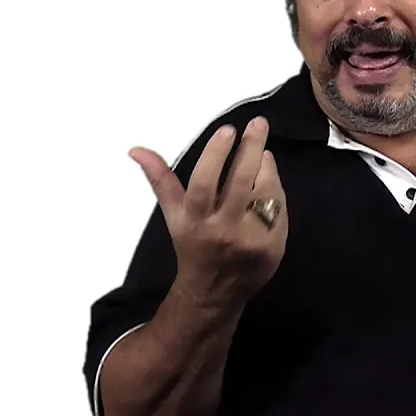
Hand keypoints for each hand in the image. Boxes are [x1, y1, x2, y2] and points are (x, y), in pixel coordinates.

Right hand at [129, 116, 287, 307]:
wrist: (214, 292)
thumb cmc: (193, 245)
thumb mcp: (174, 215)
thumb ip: (161, 179)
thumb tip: (136, 149)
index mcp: (195, 220)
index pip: (204, 183)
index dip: (216, 155)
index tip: (228, 129)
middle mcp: (223, 229)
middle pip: (239, 182)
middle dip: (251, 148)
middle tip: (258, 124)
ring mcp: (251, 239)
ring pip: (265, 193)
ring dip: (266, 167)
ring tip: (263, 152)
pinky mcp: (274, 246)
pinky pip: (280, 208)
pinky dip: (276, 189)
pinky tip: (270, 178)